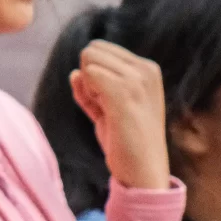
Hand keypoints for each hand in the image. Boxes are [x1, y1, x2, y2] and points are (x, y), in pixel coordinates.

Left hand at [68, 39, 170, 190]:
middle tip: (104, 107)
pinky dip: (86, 95)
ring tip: (108, 113)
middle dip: (88, 77)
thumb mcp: (110, 110)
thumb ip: (93, 90)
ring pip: (89, 60)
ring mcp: (136, 80)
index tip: (107, 102)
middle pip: (93, 50)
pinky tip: (102, 114)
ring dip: (88, 88)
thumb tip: (73, 74)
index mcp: (147, 69)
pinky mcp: (124, 92)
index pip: (101, 49)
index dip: (93, 74)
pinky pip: (88, 74)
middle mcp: (145, 69)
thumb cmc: (127, 143)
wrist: (144, 172)